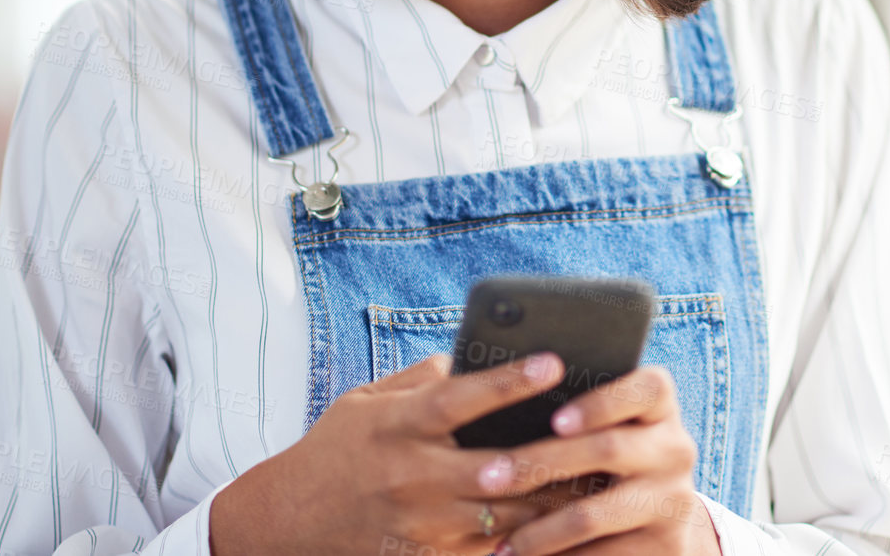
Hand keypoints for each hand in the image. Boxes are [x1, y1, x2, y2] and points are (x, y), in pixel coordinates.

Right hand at [209, 350, 573, 555]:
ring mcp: (420, 523)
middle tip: (603, 436)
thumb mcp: (367, 401)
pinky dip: (526, 542)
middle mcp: (411, 474)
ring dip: (553, 502)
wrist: (286, 522)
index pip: (460, 398)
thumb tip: (472, 354)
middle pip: (496, 466)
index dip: (508, 381)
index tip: (554, 361)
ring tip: (599, 482)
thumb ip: (423, 379)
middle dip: (551, 455)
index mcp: (398, 425)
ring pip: (504, 516)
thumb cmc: (335, 451)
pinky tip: (562, 529)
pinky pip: (488, 553)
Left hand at [479, 366, 721, 555]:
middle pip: (607, 449)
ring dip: (539, 530)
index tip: (555, 420)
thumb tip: (495, 399)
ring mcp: (673, 500)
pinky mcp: (666, 546)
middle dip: (539, 463)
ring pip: (594, 514)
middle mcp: (674, 448)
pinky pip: (603, 555)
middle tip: (486, 478)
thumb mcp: (609, 424)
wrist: (661, 515)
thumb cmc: (609, 452)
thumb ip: (573, 411)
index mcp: (659, 407)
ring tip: (499, 540)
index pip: (647, 388)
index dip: (602, 403)